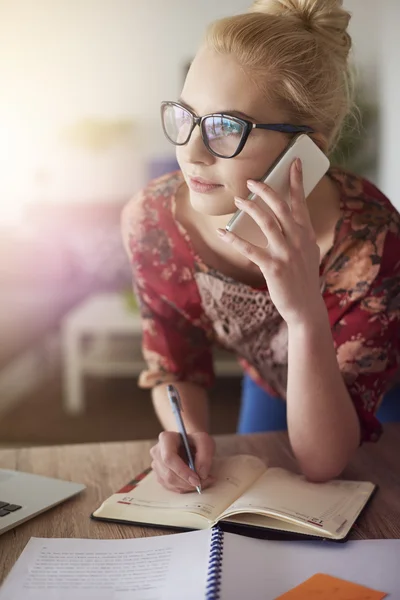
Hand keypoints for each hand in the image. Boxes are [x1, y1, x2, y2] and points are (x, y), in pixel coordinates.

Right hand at [149, 430, 215, 492]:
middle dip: (187, 482)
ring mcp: (156, 464)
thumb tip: (201, 474)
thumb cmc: (196, 440)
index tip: (197, 480)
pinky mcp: (159, 475)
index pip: (169, 458)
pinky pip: (170, 487)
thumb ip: (205, 455)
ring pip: (169, 482)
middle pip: (169, 473)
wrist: (189, 443)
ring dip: (187, 486)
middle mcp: (157, 452)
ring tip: (202, 482)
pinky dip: (183, 488)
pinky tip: (193, 482)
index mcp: (166, 439)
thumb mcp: (205, 441)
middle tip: (204, 482)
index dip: (182, 471)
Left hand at [217, 159, 324, 326]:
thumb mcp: (308, 253)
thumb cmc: (303, 279)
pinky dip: (234, 240)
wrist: (305, 307)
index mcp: (306, 235)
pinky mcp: (272, 267)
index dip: (296, 181)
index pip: (300, 203)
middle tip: (251, 181)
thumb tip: (288, 221)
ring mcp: (286, 253)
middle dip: (266, 190)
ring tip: (237, 200)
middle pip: (281, 207)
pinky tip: (223, 233)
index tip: (293, 163)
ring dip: (250, 208)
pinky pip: (250, 249)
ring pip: (267, 222)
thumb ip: (300, 235)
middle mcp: (298, 240)